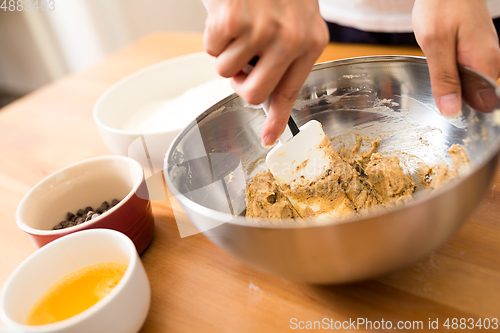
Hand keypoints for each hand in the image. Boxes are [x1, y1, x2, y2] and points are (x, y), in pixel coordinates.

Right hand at [203, 0, 328, 145]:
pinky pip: (210, 50)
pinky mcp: (233, 19)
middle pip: (253, 94)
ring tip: (238, 26)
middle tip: (242, 62)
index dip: (276, 119)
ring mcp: (261, 29)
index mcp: (311, 41)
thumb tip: (266, 103)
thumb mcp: (294, 22)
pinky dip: (212, 35)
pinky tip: (227, 14)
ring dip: (225, 53)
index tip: (268, 139)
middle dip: (240, 82)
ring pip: (225, 72)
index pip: (290, 90)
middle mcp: (290, 38)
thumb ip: (284, 61)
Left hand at [413, 0, 499, 116]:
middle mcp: (491, 63)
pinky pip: (467, 75)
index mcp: (485, 64)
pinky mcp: (476, 52)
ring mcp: (485, 57)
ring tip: (432, 81)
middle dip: (455, 102)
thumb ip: (444, 79)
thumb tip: (452, 111)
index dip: (464, 114)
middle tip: (431, 97)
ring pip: (470, 87)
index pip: (484, 105)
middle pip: (477, 98)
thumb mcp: (435, 44)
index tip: (444, 116)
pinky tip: (438, 72)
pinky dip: (451, 77)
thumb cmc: (441, 6)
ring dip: (451, 89)